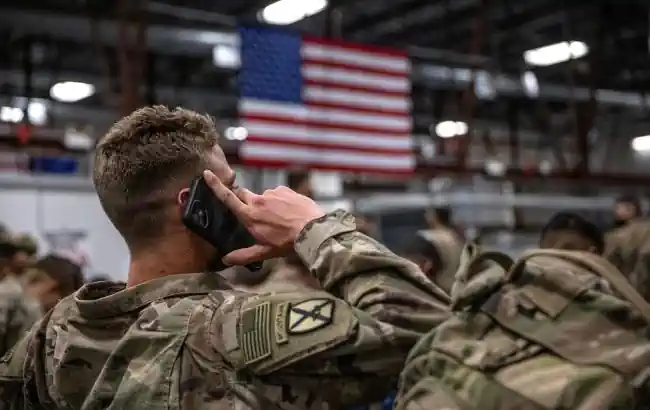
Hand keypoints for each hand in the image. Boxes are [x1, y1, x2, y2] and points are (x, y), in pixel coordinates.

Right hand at [203, 170, 325, 264]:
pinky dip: (280, 201)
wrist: (312, 229)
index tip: (207, 173)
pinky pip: (277, 193)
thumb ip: (244, 255)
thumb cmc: (286, 243)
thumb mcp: (264, 252)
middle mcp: (257, 200)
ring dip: (266, 203)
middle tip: (254, 213)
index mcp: (249, 215)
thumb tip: (225, 260)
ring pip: (263, 196)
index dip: (215, 185)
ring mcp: (272, 193)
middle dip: (244, 200)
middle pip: (243, 194)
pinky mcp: (285, 189)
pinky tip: (289, 211)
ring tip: (280, 217)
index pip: (227, 197)